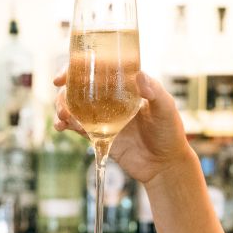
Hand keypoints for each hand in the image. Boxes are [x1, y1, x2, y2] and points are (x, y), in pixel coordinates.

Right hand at [53, 69, 193, 184]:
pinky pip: (77, 126)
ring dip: (62, 107)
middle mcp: (112, 98)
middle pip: (80, 87)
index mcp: (126, 85)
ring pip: (75, 106)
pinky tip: (62, 127)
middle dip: (65, 91)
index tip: (65, 75)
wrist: (165, 165)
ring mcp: (103, 116)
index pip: (98, 68)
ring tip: (63, 117)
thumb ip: (154, 92)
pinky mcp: (99, 135)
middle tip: (62, 101)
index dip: (78, 68)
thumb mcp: (166, 108)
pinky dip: (65, 125)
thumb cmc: (170, 132)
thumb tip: (139, 75)